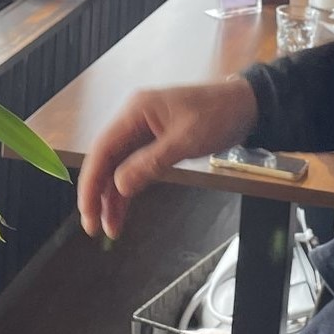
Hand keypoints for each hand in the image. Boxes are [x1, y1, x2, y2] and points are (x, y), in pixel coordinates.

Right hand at [77, 79, 258, 239]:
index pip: (102, 149)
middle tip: (93, 227)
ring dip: (112, 197)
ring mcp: (143, 131)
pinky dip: (128, 188)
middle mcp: (133, 119)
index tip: (87, 212)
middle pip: (106, 160)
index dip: (90, 182)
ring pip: (118, 167)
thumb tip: (119, 187)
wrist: (246, 105)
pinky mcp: (155, 142)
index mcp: (136, 111)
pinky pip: (134, 167)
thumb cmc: (219, 115)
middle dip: (98, 193)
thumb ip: (151, 163)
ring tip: (110, 228)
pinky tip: (123, 210)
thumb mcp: (186, 140)